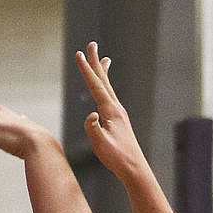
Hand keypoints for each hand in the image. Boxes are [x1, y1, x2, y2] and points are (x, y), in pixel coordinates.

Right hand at [74, 41, 146, 181]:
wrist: (134, 168)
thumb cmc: (117, 158)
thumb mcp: (101, 145)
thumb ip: (93, 129)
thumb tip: (91, 115)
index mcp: (110, 110)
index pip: (95, 85)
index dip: (86, 69)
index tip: (78, 54)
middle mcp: (116, 107)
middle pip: (103, 80)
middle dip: (95, 62)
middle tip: (91, 44)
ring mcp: (119, 113)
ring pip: (108, 87)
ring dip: (103, 72)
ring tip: (103, 59)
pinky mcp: (119, 120)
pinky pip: (110, 97)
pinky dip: (107, 88)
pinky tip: (106, 89)